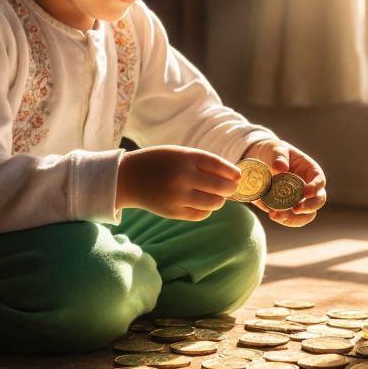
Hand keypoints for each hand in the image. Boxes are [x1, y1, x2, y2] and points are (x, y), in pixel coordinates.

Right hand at [115, 145, 239, 220]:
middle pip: (220, 187)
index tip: (238, 176)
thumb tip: (233, 178)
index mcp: (185, 158)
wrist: (129, 178)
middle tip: (231, 188)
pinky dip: (206, 210)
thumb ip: (202, 163)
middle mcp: (182, 177)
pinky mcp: (173, 212)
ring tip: (216, 196)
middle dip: (229, 188)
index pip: (218, 165)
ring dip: (219, 200)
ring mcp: (177, 196)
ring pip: (213, 203)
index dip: (232, 172)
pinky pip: (201, 214)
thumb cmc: (160, 163)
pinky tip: (202, 203)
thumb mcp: (179, 154)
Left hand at [241, 139, 325, 227]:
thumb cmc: (272, 151)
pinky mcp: (286, 208)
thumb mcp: (275, 148)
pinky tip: (273, 215)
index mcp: (310, 171)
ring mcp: (298, 200)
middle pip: (318, 201)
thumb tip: (281, 167)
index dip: (315, 187)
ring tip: (278, 215)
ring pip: (306, 215)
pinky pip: (290, 219)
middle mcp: (308, 187)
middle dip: (309, 207)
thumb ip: (278, 156)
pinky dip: (283, 219)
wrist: (258, 161)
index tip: (306, 192)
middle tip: (296, 209)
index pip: (319, 180)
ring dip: (294, 219)